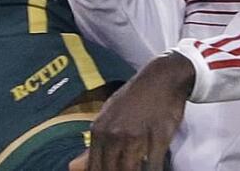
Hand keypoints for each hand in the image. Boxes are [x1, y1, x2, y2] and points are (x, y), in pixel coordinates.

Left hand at [86, 53, 193, 170]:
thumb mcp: (109, 114)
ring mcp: (135, 137)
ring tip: (139, 168)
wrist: (162, 77)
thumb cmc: (135, 96)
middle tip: (127, 168)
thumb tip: (77, 166)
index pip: (94, 168)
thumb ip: (97, 141)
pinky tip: (153, 168)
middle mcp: (114, 135)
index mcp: (99, 131)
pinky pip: (153, 167)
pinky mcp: (158, 139)